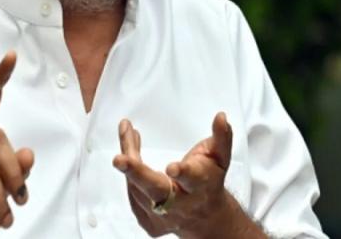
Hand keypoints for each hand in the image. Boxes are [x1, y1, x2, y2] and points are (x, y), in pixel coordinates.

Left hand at [112, 112, 264, 238]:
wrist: (205, 217)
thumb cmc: (208, 181)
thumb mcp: (219, 158)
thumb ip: (221, 137)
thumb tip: (221, 118)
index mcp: (200, 185)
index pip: (193, 179)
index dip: (183, 173)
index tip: (172, 167)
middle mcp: (182, 204)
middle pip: (156, 190)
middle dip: (137, 173)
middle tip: (119, 159)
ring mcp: (163, 216)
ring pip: (138, 188)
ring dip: (129, 160)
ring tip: (127, 133)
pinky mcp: (149, 222)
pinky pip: (132, 195)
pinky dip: (129, 173)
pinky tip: (129, 155)